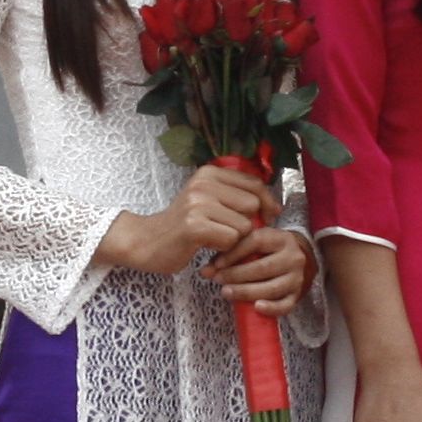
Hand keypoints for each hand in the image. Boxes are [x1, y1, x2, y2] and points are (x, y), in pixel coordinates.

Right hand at [102, 162, 273, 275]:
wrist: (147, 241)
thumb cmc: (183, 225)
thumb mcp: (207, 199)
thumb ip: (235, 195)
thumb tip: (274, 205)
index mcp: (209, 172)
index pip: (254, 183)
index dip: (267, 202)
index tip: (269, 215)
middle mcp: (203, 183)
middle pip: (253, 205)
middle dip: (248, 224)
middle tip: (229, 233)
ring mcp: (198, 203)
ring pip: (244, 225)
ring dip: (234, 239)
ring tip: (213, 240)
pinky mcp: (195, 225)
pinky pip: (231, 239)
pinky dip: (224, 249)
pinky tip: (207, 246)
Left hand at [209, 227, 313, 315]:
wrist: (295, 259)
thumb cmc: (267, 251)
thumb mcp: (253, 244)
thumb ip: (229, 253)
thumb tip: (205, 271)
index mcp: (281, 238)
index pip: (255, 242)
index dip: (234, 253)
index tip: (216, 264)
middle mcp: (293, 257)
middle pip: (263, 268)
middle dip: (236, 275)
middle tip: (217, 279)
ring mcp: (297, 277)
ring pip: (272, 288)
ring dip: (246, 292)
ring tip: (226, 292)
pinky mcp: (297, 295)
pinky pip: (285, 305)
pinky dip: (271, 308)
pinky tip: (255, 307)